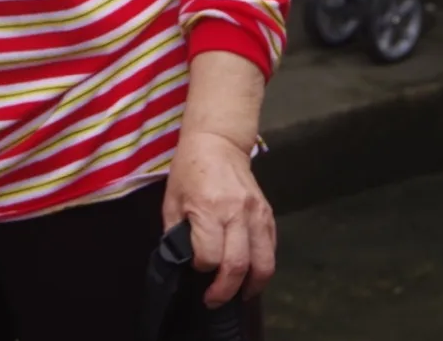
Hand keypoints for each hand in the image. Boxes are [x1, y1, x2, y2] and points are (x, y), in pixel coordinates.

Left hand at [163, 129, 275, 307]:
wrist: (218, 143)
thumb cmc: (189, 171)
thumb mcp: (172, 200)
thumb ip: (176, 233)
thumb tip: (182, 261)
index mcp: (209, 208)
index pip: (210, 255)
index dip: (201, 269)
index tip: (195, 268)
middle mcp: (237, 212)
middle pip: (238, 265)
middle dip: (226, 290)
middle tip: (214, 300)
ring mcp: (256, 213)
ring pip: (264, 262)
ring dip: (252, 285)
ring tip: (238, 295)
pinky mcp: (268, 214)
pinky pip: (271, 248)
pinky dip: (263, 267)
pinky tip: (250, 274)